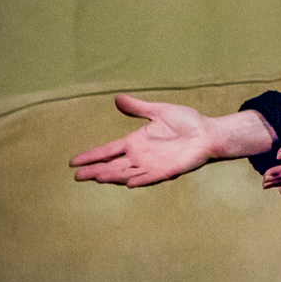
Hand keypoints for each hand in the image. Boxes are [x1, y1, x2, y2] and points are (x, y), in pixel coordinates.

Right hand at [69, 94, 273, 187]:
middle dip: (95, 171)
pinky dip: (139, 180)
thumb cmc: (186, 122)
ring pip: (127, 173)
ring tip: (96, 178)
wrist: (208, 132)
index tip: (72, 162)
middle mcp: (140, 156)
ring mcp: (152, 165)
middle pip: (113, 166)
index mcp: (135, 142)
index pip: (108, 151)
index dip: (91, 156)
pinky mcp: (167, 170)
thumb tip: (117, 98)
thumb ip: (138, 107)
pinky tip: (128, 183)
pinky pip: (150, 177)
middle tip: (77, 176)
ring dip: (113, 176)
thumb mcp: (159, 111)